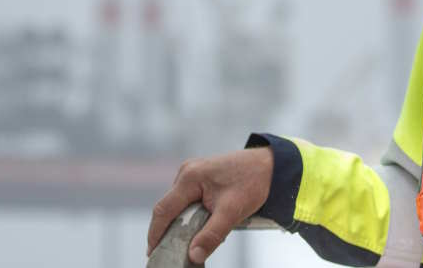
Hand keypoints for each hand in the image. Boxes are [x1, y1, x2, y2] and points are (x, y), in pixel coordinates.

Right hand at [146, 147, 273, 263]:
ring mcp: (193, 172)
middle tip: (168, 252)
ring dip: (180, 223)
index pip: (163, 209)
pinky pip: (188, 199)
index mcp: (190, 178)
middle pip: (169, 207)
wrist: (270, 166)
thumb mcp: (232, 212)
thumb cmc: (252, 183)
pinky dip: (189, 214)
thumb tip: (193, 255)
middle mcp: (186, 172)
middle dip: (167, 230)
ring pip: (178, 204)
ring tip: (184, 243)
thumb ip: (211, 234)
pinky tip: (198, 227)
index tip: (152, 252)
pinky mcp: (200, 176)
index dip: (155, 233)